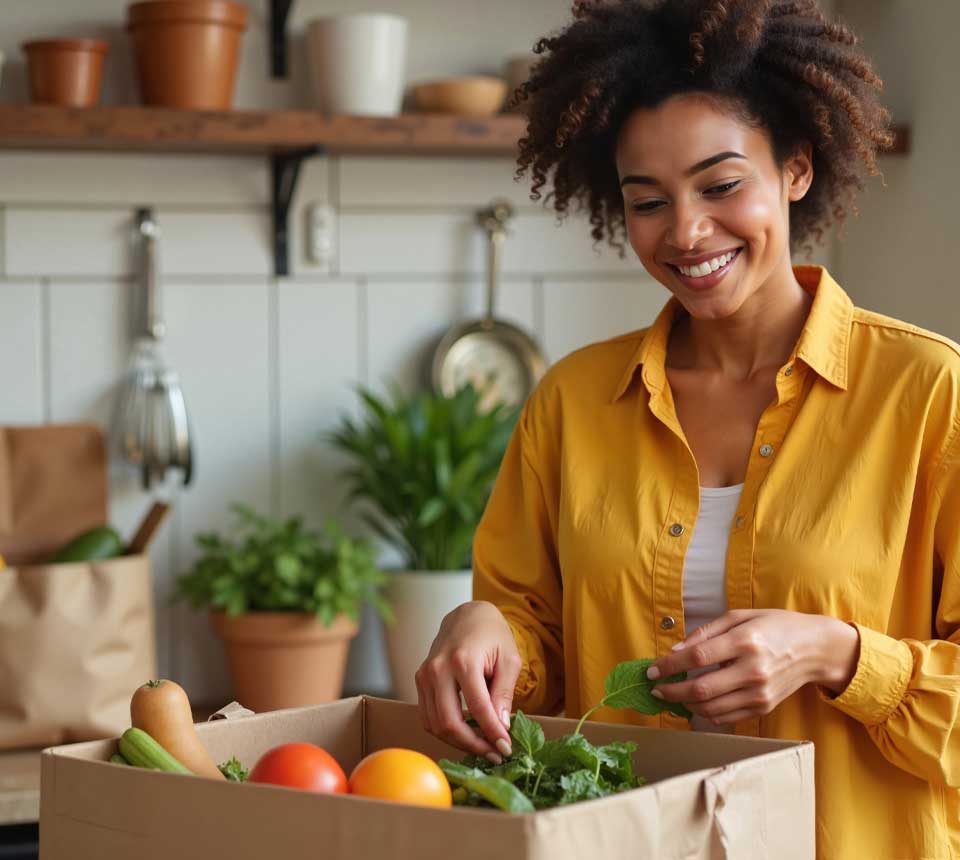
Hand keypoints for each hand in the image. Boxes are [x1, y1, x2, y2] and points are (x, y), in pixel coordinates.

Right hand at [415, 600, 520, 762]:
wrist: (467, 614)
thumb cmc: (492, 634)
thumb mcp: (509, 659)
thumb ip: (503, 693)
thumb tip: (501, 727)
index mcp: (463, 660)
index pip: (478, 708)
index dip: (492, 733)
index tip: (506, 749)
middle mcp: (438, 669)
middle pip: (450, 722)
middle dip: (473, 745)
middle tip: (494, 753)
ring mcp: (424, 675)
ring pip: (435, 724)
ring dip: (459, 742)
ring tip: (482, 746)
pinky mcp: (419, 680)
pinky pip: (428, 716)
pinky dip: (445, 730)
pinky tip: (465, 733)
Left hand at [645, 609, 859, 725]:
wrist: (815, 649)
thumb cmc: (775, 626)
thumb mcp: (740, 616)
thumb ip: (705, 632)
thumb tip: (675, 651)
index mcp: (745, 641)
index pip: (696, 658)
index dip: (669, 666)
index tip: (651, 669)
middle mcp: (753, 670)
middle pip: (701, 689)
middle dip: (671, 691)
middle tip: (655, 688)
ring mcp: (759, 693)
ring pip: (711, 708)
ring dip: (684, 704)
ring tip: (672, 695)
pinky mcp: (763, 707)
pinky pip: (726, 716)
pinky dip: (704, 712)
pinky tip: (694, 703)